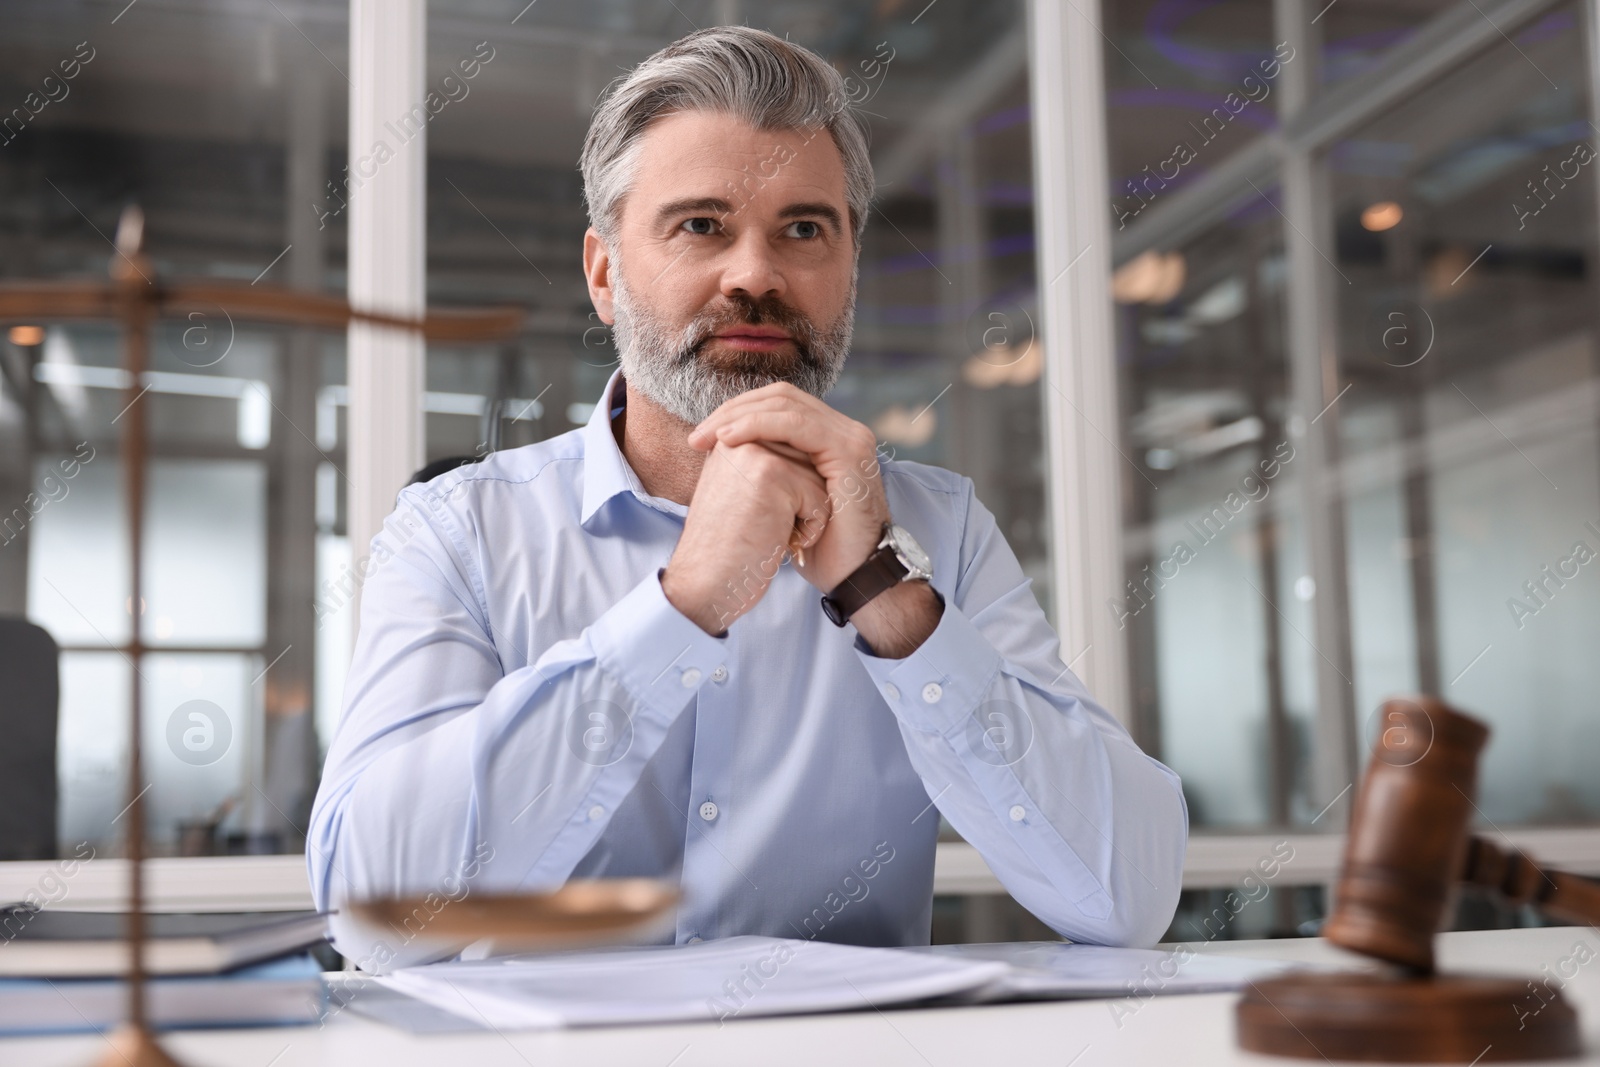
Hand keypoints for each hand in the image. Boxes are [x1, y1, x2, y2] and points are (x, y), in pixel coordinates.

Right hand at [661, 439, 829, 634]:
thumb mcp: (740, 493)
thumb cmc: (727, 548)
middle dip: (798, 504)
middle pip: (809, 465)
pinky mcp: (774, 474)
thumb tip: (809, 456)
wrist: (705, 584)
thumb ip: (765, 466)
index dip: (789, 496)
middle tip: (760, 527)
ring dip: (805, 517)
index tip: (757, 520)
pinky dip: (810, 530)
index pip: (793, 455)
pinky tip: (777, 541)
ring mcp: (757, 453)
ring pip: (818, 481)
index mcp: (732, 439)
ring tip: (767, 533)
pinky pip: (820, 499)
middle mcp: (741, 438)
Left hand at [687, 383, 887, 592]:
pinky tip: (729, 439)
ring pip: (786, 404)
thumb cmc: (819, 548)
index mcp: (831, 436)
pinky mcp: (849, 451)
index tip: (700, 438)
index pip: (779, 404)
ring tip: (706, 437)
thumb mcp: (787, 500)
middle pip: (781, 396)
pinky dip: (758, 426)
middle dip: (733, 410)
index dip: (737, 411)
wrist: (854, 579)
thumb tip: (724, 448)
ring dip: (739, 416)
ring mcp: (851, 438)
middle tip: (697, 437)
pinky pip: (796, 424)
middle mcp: (845, 430)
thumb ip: (770, 468)